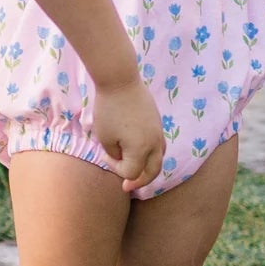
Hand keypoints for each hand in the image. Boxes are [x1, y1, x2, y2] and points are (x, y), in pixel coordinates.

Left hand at [91, 74, 165, 191]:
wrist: (120, 80)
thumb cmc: (108, 109)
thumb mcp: (105, 137)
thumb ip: (115, 154)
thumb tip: (123, 160)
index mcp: (141, 150)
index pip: (131, 172)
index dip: (116, 169)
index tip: (104, 156)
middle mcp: (155, 143)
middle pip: (152, 171)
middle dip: (139, 181)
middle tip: (127, 186)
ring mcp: (158, 132)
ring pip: (159, 158)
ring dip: (149, 169)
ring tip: (137, 173)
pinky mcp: (157, 122)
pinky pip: (159, 145)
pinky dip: (151, 154)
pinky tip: (140, 153)